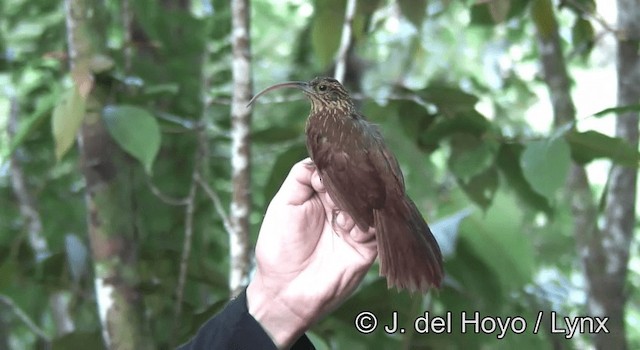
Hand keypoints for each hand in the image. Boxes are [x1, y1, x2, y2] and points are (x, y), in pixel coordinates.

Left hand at [247, 158, 376, 347]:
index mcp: (321, 196)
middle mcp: (341, 208)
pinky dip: (367, 225)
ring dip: (357, 206)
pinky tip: (349, 230)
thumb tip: (322, 160)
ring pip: (369, 204)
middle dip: (348, 186)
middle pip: (356, 185)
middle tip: (335, 195)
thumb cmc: (279, 248)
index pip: (337, 171)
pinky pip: (378, 229)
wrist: (285, 292)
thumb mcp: (283, 204)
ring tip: (340, 217)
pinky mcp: (367, 247)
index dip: (334, 169)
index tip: (323, 178)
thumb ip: (301, 177)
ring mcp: (355, 227)